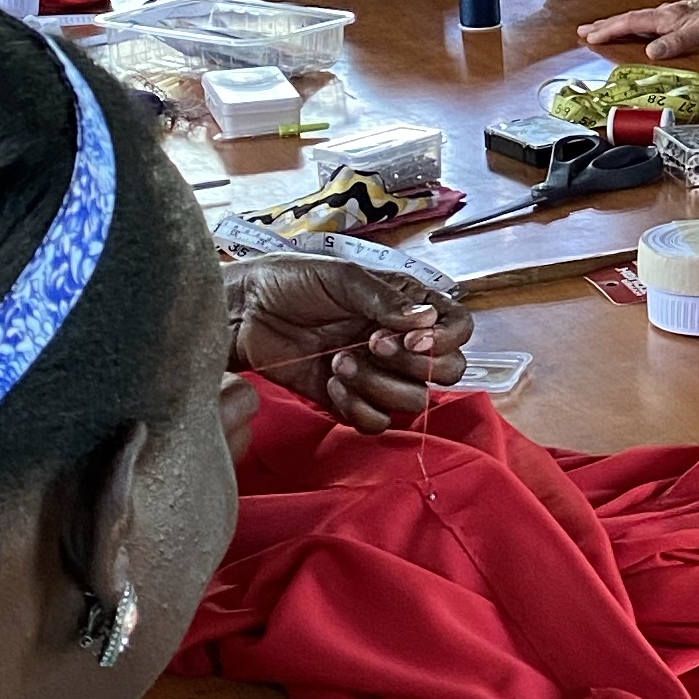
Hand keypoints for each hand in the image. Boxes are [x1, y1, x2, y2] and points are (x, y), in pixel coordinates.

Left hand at [232, 252, 470, 433]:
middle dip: (411, 365)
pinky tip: (331, 384)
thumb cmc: (289, 281)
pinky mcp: (347, 400)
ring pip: (412, 401)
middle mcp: (397, 340)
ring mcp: (375, 373)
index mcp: (404, 305)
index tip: (412, 337)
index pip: (457, 328)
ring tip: (339, 362)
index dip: (445, 339)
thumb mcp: (339, 276)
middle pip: (445, 372)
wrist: (241, 311)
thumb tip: (425, 321)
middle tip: (371, 345)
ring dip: (379, 386)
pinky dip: (358, 408)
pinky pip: (376, 422)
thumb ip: (384, 298)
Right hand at [578, 0, 698, 58]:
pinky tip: (638, 30)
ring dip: (619, 25)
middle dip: (606, 25)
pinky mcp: (684, 17)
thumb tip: (650, 52)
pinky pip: (651, 22)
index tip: (590, 36)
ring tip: (602, 30)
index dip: (610, 30)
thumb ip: (677, 42)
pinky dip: (636, 26)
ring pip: (640, 20)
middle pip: (631, 19)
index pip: (632, 23)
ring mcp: (676, 14)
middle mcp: (669, 14)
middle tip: (584, 31)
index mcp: (669, 17)